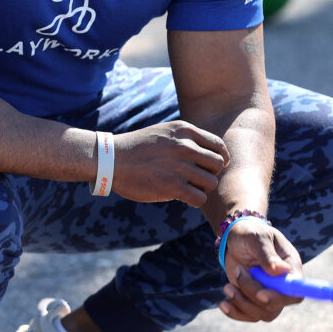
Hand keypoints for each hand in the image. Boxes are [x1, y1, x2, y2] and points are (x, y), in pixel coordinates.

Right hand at [110, 121, 228, 205]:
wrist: (112, 159)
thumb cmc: (138, 148)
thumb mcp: (164, 132)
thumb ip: (186, 139)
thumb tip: (209, 155)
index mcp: (184, 131)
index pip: (218, 146)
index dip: (221, 158)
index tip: (212, 167)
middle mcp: (185, 146)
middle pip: (218, 164)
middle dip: (210, 173)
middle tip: (197, 179)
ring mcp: (179, 166)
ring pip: (210, 182)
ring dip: (202, 188)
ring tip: (188, 187)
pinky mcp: (172, 186)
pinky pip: (199, 198)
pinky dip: (194, 200)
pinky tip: (183, 197)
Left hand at [218, 221, 303, 321]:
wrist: (236, 236)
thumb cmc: (250, 232)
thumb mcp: (257, 237)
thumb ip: (267, 254)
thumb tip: (282, 270)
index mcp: (290, 266)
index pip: (296, 291)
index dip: (281, 297)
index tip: (261, 294)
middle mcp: (282, 284)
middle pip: (276, 305)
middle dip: (252, 294)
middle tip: (238, 274)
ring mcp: (268, 293)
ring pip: (261, 312)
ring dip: (242, 302)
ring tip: (228, 285)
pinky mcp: (253, 298)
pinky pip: (249, 315)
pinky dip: (235, 312)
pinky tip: (224, 303)